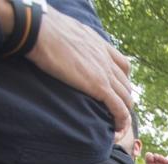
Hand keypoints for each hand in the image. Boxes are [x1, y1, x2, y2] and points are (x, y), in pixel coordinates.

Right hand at [21, 3, 132, 132]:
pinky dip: (121, 121)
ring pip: (125, 98)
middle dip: (124, 100)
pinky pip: (119, 108)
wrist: (41, 31)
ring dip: (124, 114)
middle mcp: (107, 59)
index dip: (122, 80)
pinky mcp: (99, 86)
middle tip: (115, 113)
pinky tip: (116, 130)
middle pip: (126, 85)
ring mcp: (105, 73)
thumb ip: (72, 40)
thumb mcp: (65, 30)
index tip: (116, 90)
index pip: (123, 65)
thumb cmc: (43, 29)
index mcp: (100, 45)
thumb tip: (61, 42)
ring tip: (117, 126)